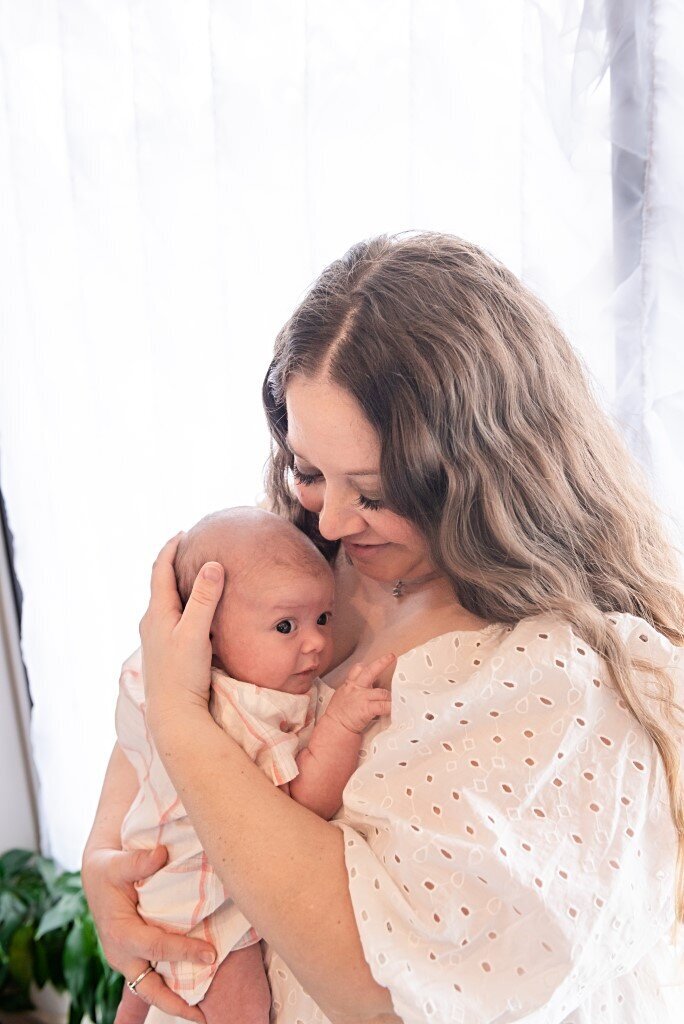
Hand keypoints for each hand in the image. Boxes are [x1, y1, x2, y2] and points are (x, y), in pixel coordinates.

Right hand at [82, 845, 215, 1023]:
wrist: (97, 876)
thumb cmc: (109, 869)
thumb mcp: (118, 862)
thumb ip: (139, 861)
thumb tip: (161, 854)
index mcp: (120, 934)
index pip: (156, 946)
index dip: (183, 951)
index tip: (211, 954)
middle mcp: (122, 954)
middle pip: (149, 988)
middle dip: (175, 1004)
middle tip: (203, 1017)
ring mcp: (128, 959)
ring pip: (150, 989)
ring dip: (174, 1002)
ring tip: (201, 1015)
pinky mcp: (135, 957)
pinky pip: (153, 977)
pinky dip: (170, 986)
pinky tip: (193, 991)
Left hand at [139, 533, 225, 731]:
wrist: (172, 714)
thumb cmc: (182, 673)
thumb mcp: (195, 632)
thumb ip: (205, 599)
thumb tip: (212, 564)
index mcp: (156, 612)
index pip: (160, 570)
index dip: (170, 549)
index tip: (183, 533)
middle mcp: (152, 623)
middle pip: (161, 584)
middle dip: (174, 564)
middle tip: (191, 550)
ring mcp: (156, 639)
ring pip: (166, 603)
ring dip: (178, 586)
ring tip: (196, 576)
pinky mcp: (165, 652)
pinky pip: (172, 618)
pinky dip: (183, 605)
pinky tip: (196, 613)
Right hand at [325, 653, 394, 733]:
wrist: (335, 727)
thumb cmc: (339, 714)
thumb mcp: (342, 696)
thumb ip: (353, 690)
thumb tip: (365, 688)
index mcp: (350, 685)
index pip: (358, 669)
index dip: (367, 666)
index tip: (375, 662)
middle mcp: (356, 688)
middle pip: (370, 671)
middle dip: (382, 662)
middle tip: (391, 657)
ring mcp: (362, 697)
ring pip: (382, 692)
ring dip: (390, 697)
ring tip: (398, 700)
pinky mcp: (367, 708)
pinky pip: (383, 706)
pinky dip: (391, 707)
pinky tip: (396, 708)